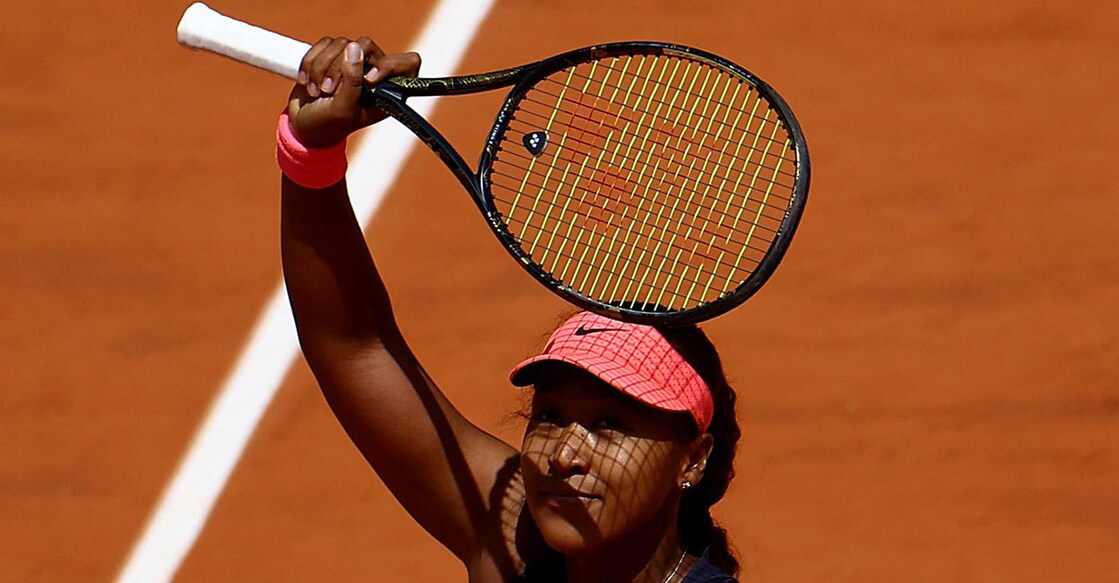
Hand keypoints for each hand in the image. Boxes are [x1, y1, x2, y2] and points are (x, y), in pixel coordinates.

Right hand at [286, 36, 421, 146]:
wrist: (303, 125)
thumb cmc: (327, 124)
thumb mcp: (342, 109)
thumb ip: (352, 82)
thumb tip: (355, 48)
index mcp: (389, 91)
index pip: (409, 63)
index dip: (391, 65)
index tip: (369, 79)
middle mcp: (375, 73)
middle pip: (366, 45)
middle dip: (339, 67)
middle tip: (329, 91)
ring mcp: (355, 62)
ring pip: (342, 43)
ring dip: (322, 67)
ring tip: (317, 92)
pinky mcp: (334, 55)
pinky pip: (325, 43)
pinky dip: (311, 61)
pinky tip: (307, 82)